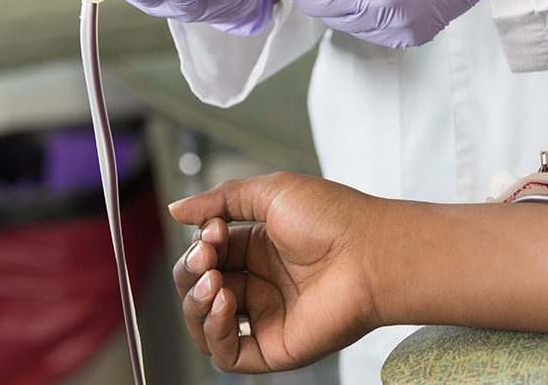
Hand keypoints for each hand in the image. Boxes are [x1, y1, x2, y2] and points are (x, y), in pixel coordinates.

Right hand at [167, 173, 386, 372]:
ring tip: (214, 281)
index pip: (208, 255)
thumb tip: (176, 209)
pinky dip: (213, 332)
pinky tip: (223, 304)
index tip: (213, 229)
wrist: (372, 252)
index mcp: (259, 249)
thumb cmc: (334, 218)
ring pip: (204, 324)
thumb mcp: (272, 192)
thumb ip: (220, 198)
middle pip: (199, 288)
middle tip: (208, 255)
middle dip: (191, 271)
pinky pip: (226, 354)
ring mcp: (267, 318)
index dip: (200, 245)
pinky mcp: (275, 347)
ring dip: (195, 302)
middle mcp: (261, 285)